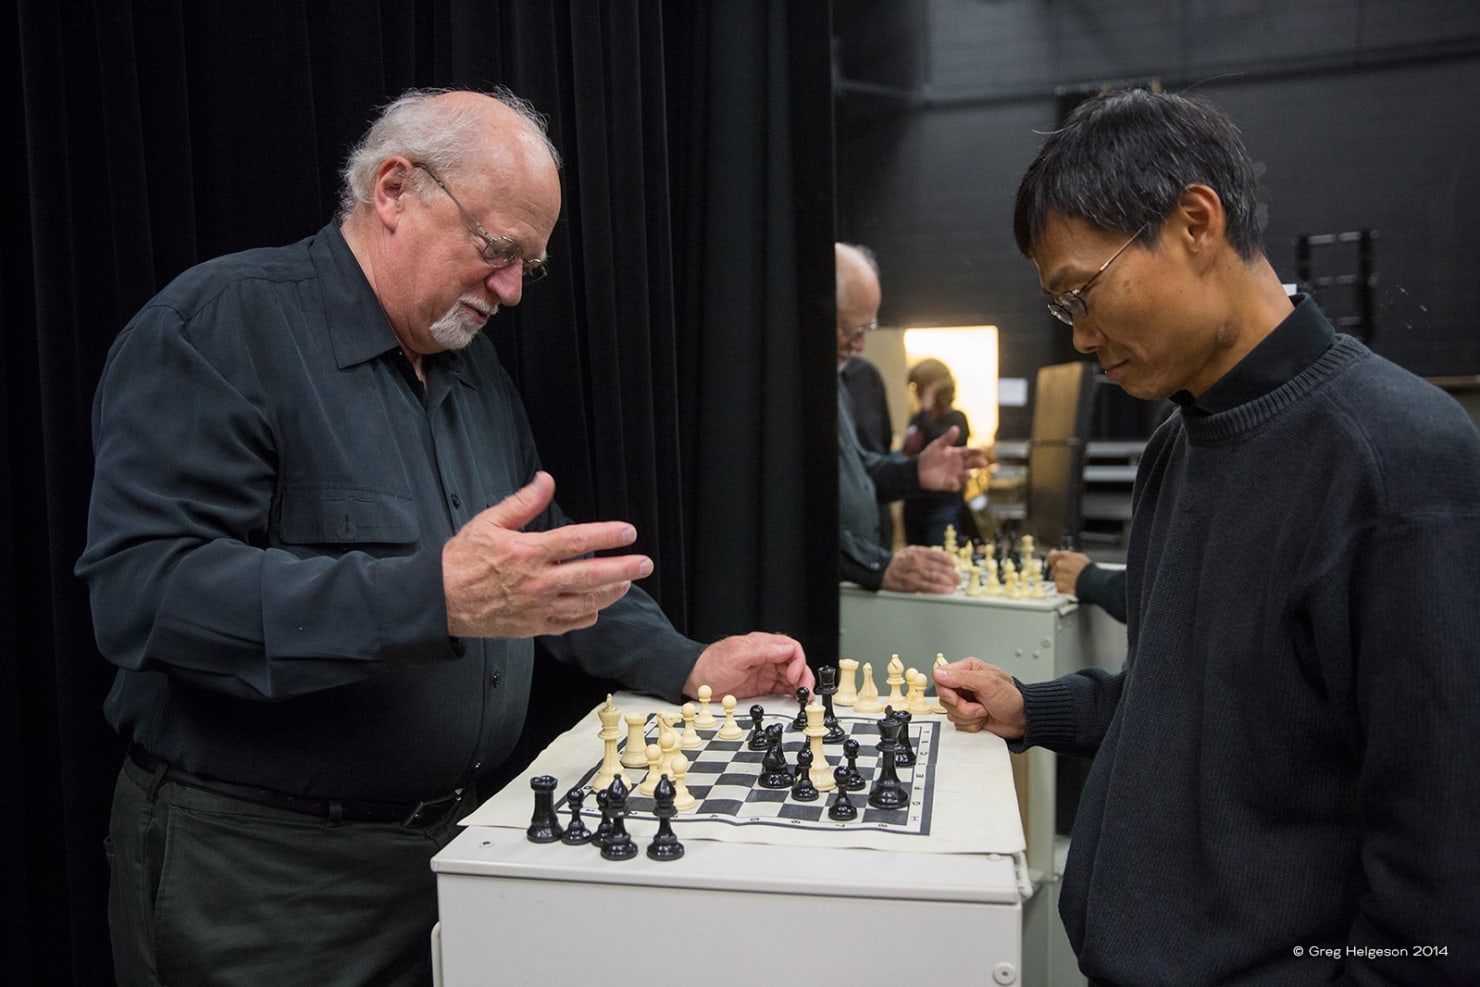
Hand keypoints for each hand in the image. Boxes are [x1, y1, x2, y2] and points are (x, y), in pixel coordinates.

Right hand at [442, 471, 653, 637]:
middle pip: (591, 576)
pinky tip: (596, 606)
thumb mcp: (489, 522)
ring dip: (610, 592)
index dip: (607, 536)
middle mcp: (537, 581)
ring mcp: (537, 607)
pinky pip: (570, 624)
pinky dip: (587, 615)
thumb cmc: (462, 561)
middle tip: (644, 564)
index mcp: (528, 552)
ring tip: (626, 582)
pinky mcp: (533, 626)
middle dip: (623, 569)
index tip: (628, 532)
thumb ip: (523, 503)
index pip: (577, 541)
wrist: (440, 600)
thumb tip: (546, 480)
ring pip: (585, 602)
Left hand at [683, 633, 813, 700]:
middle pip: (795, 664)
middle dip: (803, 677)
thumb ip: (763, 651)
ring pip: (792, 678)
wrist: (695, 682)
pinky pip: (782, 690)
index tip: (793, 676)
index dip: (797, 662)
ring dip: (800, 687)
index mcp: (763, 645)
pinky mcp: (762, 687)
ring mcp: (765, 673)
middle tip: (804, 691)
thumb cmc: (711, 666)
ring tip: (803, 698)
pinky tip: (794, 701)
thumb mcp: (737, 656)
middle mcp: (767, 658)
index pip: (791, 648)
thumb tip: (787, 649)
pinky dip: (791, 695)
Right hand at [881, 545, 958, 593]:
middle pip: (940, 568)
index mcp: (919, 552)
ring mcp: (915, 574)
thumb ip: (926, 552)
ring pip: (936, 578)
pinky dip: (939, 590)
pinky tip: (946, 591)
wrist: (882, 570)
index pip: (939, 556)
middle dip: (952, 574)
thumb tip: (943, 556)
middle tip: (957, 579)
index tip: (954, 566)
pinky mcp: (912, 585)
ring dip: (948, 582)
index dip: (950, 562)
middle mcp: (918, 562)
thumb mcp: (911, 550)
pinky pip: (928, 587)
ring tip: (954, 586)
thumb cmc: (898, 561)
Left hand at [916, 426, 990, 491]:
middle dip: (978, 464)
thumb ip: (947, 438)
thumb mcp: (938, 445)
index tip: (981, 450)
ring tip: (968, 473)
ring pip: (966, 475)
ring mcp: (956, 474)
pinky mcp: (949, 483)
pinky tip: (954, 483)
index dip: (976, 451)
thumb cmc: (929, 455)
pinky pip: (955, 485)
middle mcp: (959, 464)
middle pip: (972, 464)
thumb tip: (955, 428)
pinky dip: (956, 485)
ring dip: (967, 475)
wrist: (919, 469)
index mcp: (958, 454)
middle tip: (984, 463)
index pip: (969, 452)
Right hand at [930, 657, 1025, 738]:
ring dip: (968, 716)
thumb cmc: (1012, 698)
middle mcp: (964, 684)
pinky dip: (971, 724)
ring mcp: (965, 701)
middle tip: (978, 706)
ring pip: (950, 712)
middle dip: (961, 707)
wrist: (1022, 719)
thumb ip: (962, 677)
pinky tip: (983, 718)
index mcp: (968, 669)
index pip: (941, 676)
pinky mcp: (967, 716)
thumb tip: (939, 673)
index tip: (957, 697)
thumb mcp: (988, 683)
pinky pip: (957, 723)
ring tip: (984, 711)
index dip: (946, 690)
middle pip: (944, 697)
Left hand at [1045, 549, 1090, 595]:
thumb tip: (1059, 553)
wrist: (1092, 584)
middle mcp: (1060, 565)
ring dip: (1062, 578)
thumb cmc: (1089, 571)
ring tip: (1072, 579)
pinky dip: (1063, 586)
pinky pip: (1058, 585)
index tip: (1053, 559)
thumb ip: (1067, 555)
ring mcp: (1059, 576)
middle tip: (1069, 572)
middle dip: (1060, 569)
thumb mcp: (1080, 557)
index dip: (1052, 558)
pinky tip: (1071, 584)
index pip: (1051, 555)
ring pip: (1056, 577)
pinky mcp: (1059, 586)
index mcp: (1065, 556)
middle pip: (1054, 567)